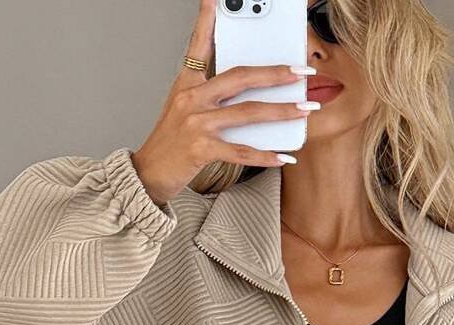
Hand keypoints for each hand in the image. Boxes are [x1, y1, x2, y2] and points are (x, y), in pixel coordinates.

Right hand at [131, 0, 314, 205]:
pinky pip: (240, 151)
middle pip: (240, 77)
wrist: (149, 174)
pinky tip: (283, 156)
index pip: (200, 46)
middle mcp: (191, 99)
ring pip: (247, 112)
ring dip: (281, 111)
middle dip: (275, 73)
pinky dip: (265, 155)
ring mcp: (196, 123)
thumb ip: (212, 99)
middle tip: (302, 71)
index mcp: (187, 85)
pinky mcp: (201, 149)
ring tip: (304, 109)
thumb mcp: (184, 111)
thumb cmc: (170, 144)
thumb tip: (250, 97)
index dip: (209, 21)